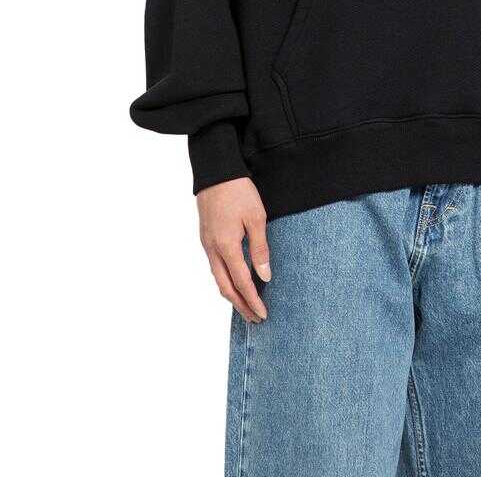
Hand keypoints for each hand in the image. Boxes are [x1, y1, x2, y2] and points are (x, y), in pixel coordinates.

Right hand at [197, 177, 270, 322]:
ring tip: (246, 305)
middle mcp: (213, 250)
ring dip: (232, 294)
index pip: (242, 283)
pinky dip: (225, 280)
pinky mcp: (206, 237)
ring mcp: (207, 244)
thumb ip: (260, 248)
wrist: (215, 172)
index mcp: (226, 247)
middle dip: (240, 305)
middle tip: (255, 318)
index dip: (253, 300)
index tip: (263, 314)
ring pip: (217, 278)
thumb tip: (265, 276)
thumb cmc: (238, 191)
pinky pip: (214, 267)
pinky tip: (234, 281)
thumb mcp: (256, 218)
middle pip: (225, 287)